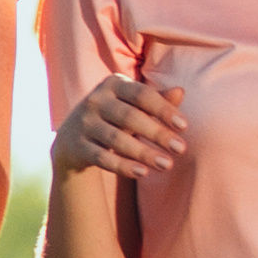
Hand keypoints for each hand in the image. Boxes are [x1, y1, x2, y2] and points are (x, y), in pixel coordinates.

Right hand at [52, 68, 190, 181]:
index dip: (164, 110)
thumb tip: (180, 92)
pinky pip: (101, 157)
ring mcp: (84, 123)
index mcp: (114, 84)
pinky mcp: (76, 146)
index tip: (184, 126)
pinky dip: (122, 166)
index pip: (142, 95)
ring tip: (167, 165)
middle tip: (181, 149)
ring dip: (144, 152)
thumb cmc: (115, 118)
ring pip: (116, 139)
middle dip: (157, 134)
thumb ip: (157, 101)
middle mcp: (95, 100)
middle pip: (130, 117)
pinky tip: (143, 173)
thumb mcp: (134, 106)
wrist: (73, 138)